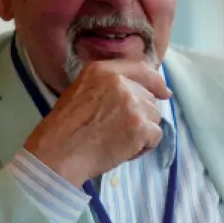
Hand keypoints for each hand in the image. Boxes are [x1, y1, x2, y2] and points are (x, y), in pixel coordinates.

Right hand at [23, 59, 171, 186]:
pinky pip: (155, 135)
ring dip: (142, 131)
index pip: (141, 68)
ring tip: (118, 141)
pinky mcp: (140, 127)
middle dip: (141, 114)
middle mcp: (120, 82)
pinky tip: (123, 150)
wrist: (58, 153)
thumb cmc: (64, 129)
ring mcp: (132, 104)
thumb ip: (107, 85)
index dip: (156, 81)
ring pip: (154, 117)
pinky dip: (144, 146)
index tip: (164, 92)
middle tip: (118, 130)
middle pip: (149, 97)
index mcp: (102, 70)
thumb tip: (139, 91)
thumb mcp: (81, 91)